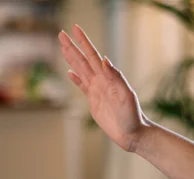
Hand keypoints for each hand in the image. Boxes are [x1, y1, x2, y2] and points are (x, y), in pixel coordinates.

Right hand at [58, 25, 148, 151]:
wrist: (132, 133)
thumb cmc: (132, 116)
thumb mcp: (126, 96)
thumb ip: (116, 77)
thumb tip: (104, 60)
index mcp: (107, 78)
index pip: (93, 55)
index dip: (83, 42)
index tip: (74, 29)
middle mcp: (101, 81)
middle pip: (83, 60)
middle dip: (72, 47)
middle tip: (61, 34)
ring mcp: (97, 90)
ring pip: (81, 70)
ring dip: (72, 59)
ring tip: (63, 47)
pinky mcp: (94, 101)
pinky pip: (82, 86)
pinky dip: (75, 78)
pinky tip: (70, 72)